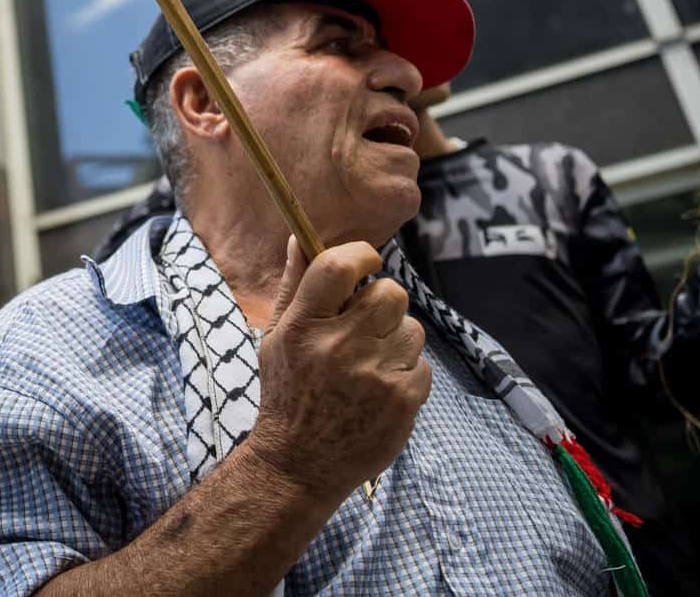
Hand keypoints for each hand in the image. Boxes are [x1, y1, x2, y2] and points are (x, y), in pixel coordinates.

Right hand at [243, 238, 430, 500]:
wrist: (300, 463)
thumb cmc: (288, 392)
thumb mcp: (277, 337)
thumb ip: (293, 286)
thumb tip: (298, 237)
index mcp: (302, 326)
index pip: (338, 265)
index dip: (362, 254)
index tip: (368, 261)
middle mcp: (338, 346)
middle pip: (389, 293)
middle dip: (382, 303)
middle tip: (366, 325)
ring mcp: (374, 374)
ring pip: (411, 328)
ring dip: (396, 340)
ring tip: (370, 363)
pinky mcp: (402, 400)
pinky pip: (422, 364)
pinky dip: (406, 373)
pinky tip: (381, 389)